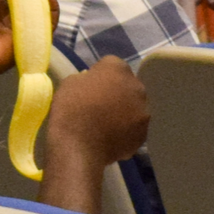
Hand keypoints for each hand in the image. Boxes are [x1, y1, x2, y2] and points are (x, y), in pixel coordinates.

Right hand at [36, 56, 152, 213]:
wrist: (78, 147)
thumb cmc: (70, 110)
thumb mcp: (70, 83)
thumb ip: (86, 78)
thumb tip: (92, 83)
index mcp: (118, 68)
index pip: (111, 66)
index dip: (99, 77)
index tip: (89, 89)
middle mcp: (136, 86)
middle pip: (127, 86)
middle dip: (116, 93)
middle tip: (99, 107)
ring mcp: (143, 111)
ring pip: (133, 108)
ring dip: (123, 113)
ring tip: (105, 126)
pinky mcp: (143, 133)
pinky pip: (134, 129)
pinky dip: (125, 132)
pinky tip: (110, 139)